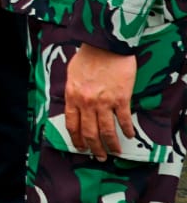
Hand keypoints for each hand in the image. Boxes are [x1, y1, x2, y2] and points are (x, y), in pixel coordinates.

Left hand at [64, 44, 137, 160]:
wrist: (106, 45)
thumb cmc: (88, 57)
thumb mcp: (72, 74)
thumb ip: (73, 91)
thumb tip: (75, 104)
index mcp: (72, 96)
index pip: (72, 124)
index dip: (76, 139)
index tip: (81, 148)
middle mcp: (86, 102)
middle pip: (89, 132)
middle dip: (94, 148)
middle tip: (100, 157)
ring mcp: (104, 102)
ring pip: (106, 131)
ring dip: (111, 145)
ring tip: (115, 152)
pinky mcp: (121, 99)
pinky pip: (124, 120)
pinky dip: (127, 130)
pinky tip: (130, 135)